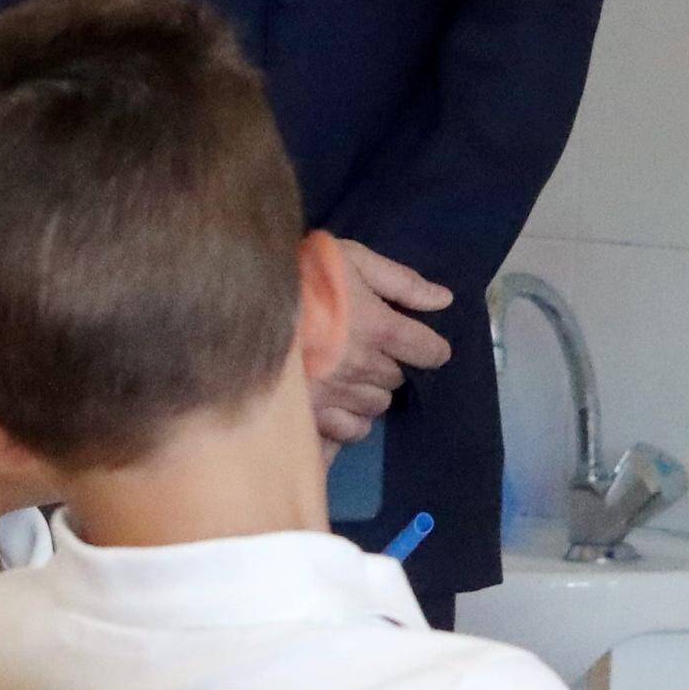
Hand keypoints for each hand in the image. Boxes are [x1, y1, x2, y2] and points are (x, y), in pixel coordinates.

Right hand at [311, 236, 456, 446]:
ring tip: (349, 374)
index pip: (428, 351)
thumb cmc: (302, 273)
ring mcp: (336, 393)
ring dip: (370, 392)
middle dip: (389, 366)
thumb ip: (402, 282)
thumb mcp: (353, 258)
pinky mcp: (310, 413)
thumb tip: (444, 300)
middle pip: (396, 379)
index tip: (423, 346)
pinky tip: (338, 401)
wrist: (243, 299)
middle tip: (367, 350)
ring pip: (375, 406)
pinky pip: (349, 431)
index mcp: (379, 328)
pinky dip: (350, 419)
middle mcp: (363, 367)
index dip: (430, 348)